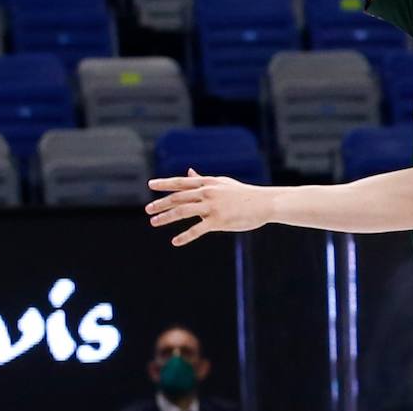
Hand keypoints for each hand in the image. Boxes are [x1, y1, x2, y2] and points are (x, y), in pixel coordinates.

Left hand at [145, 169, 273, 246]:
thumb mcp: (222, 183)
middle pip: (178, 197)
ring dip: (166, 218)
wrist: (264, 203)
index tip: (151, 184)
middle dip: (161, 203)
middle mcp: (208, 193)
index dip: (165, 183)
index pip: (182, 182)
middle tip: (148, 210)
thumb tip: (189, 171)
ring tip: (154, 223)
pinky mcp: (218, 221)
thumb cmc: (243, 194)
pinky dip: (185, 236)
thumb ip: (203, 179)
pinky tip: (175, 241)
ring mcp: (213, 207)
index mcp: (208, 183)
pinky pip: (197, 230)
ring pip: (183, 212)